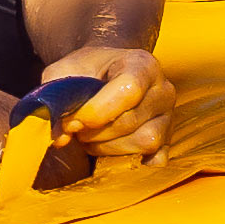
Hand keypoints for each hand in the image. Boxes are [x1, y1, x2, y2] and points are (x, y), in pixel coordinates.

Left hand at [36, 44, 168, 157]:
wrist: (106, 73)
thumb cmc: (86, 72)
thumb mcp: (63, 71)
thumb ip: (56, 99)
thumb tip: (59, 138)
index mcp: (142, 64)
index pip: (128, 89)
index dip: (97, 110)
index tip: (73, 119)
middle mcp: (163, 89)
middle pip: (131, 121)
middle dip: (95, 131)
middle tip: (76, 127)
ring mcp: (168, 117)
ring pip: (145, 142)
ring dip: (108, 146)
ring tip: (91, 136)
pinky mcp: (168, 141)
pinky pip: (155, 159)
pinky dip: (129, 159)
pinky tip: (109, 147)